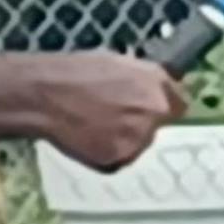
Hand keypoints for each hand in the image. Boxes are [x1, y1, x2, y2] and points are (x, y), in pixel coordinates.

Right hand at [34, 53, 187, 174]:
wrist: (44, 96)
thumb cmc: (76, 72)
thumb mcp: (119, 63)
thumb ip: (146, 78)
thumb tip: (159, 88)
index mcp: (156, 86)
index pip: (179, 104)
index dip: (163, 105)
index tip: (152, 108)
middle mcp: (152, 115)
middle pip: (155, 126)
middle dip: (139, 122)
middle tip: (110, 115)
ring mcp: (136, 141)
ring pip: (137, 144)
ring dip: (123, 139)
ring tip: (93, 124)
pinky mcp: (116, 160)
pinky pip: (118, 159)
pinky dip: (106, 153)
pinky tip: (86, 137)